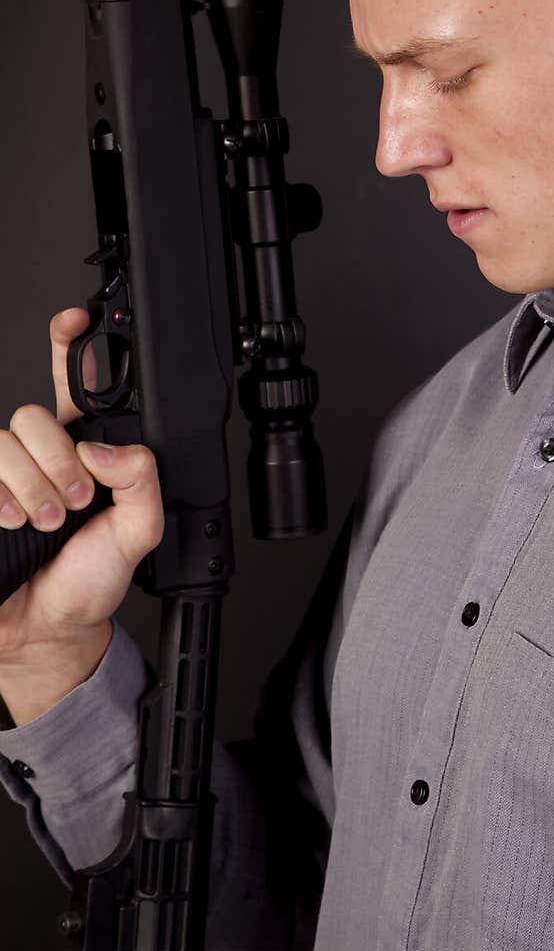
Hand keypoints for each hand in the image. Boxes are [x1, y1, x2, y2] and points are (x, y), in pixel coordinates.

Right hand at [0, 308, 163, 723]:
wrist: (48, 631)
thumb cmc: (91, 582)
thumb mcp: (139, 532)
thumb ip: (141, 481)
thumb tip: (103, 449)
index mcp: (86, 452)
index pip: (78, 387)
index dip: (72, 347)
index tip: (75, 320)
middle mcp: (41, 456)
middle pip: (35, 415)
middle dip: (57, 460)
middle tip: (73, 502)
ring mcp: (5, 475)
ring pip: (5, 440)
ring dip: (30, 482)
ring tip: (45, 521)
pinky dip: (0, 493)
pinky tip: (12, 520)